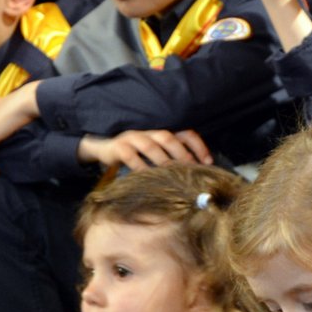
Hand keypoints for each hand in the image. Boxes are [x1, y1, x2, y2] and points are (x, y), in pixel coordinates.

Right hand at [78, 128, 211, 170]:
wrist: (103, 150)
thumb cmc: (134, 157)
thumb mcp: (154, 157)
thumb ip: (171, 162)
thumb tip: (193, 178)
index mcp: (161, 134)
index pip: (184, 134)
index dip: (198, 146)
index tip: (208, 162)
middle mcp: (149, 133)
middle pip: (168, 137)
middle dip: (182, 153)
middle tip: (190, 170)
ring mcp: (133, 138)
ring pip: (151, 145)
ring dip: (162, 160)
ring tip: (171, 174)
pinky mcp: (119, 147)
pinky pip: (130, 155)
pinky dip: (139, 165)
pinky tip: (146, 177)